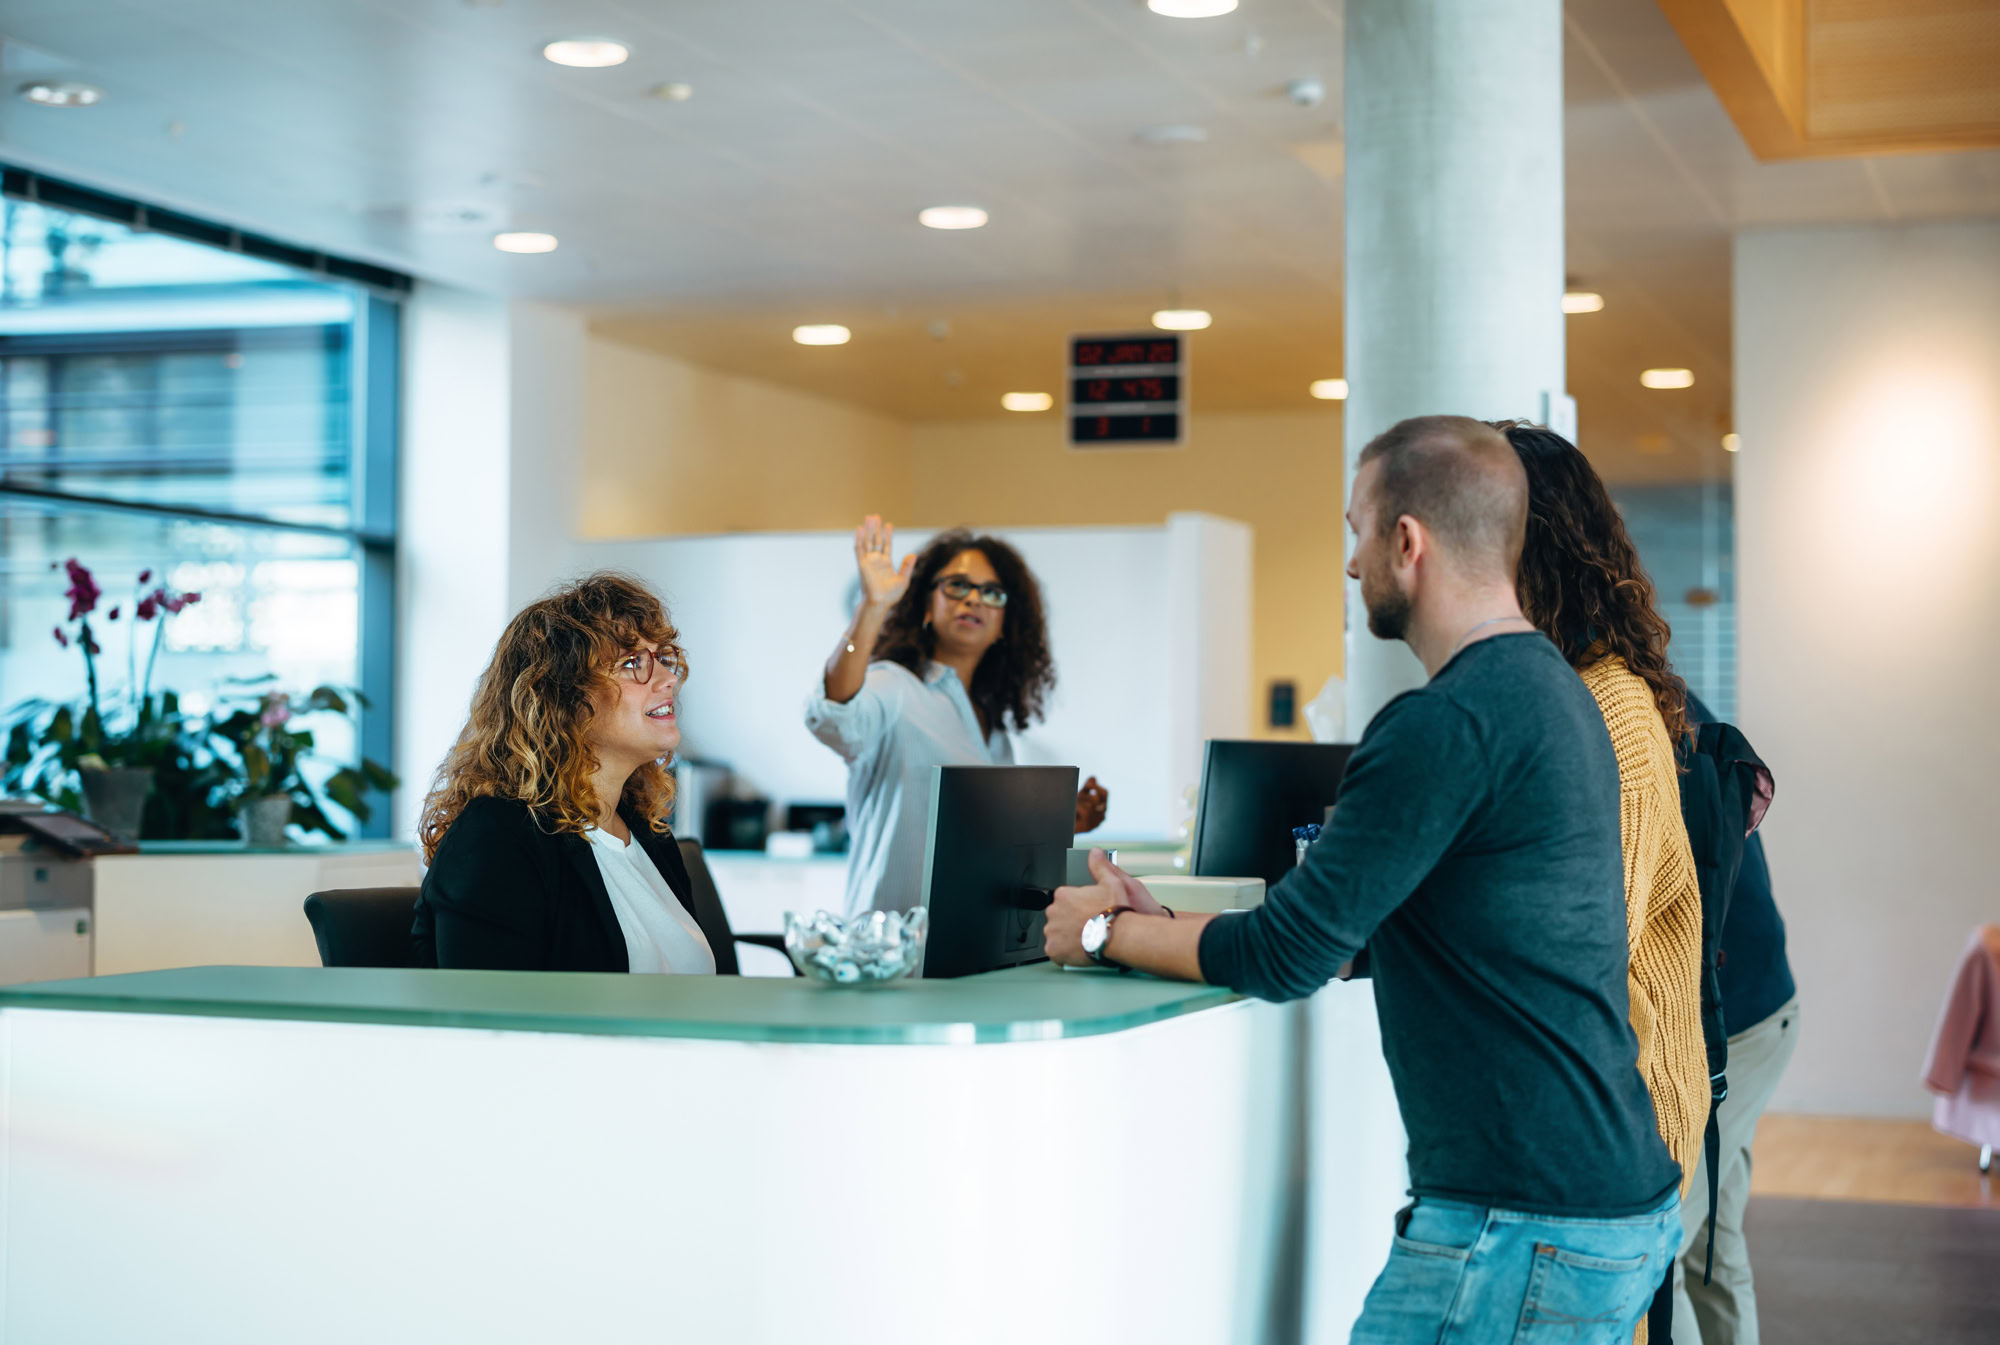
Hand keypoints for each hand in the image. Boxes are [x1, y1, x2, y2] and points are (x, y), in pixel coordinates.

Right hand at [855, 515, 914, 608]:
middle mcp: (876, 561)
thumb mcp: (903, 580)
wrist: (880, 603)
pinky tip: (860, 529)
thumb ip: (907, 566)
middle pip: (876, 540)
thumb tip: (913, 554)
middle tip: (875, 515)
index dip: (888, 535)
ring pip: (868, 541)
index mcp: (886, 564)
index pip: (886, 545)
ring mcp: (869, 561)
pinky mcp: (862, 564)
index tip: (889, 525)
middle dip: (876, 528)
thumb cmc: (891, 595)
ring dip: (868, 529)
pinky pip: (859, 549)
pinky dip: (859, 538)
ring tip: (869, 517)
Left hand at [1042, 848, 1161, 966]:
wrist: (1119, 935)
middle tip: (1087, 927)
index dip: (1077, 907)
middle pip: (1059, 917)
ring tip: (1085, 939)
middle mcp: (1054, 912)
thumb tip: (1095, 853)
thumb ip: (1099, 866)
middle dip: (1069, 921)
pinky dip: (1064, 952)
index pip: (1064, 901)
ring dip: (1066, 937)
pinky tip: (1078, 950)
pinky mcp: (1054, 950)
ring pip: (1056, 934)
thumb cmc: (1115, 911)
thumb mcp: (1111, 882)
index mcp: (1064, 896)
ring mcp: (1053, 932)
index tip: (1087, 913)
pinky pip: (1055, 951)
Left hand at [1074, 775, 1108, 834]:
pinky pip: (1085, 811)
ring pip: (1090, 804)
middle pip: (1097, 798)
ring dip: (1079, 803)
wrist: (1063, 828)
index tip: (1088, 784)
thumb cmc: (1073, 812)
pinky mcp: (1088, 828)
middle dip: (1084, 795)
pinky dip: (1078, 809)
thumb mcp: (1081, 796)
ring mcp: (1096, 823)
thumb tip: (1093, 778)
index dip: (1096, 787)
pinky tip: (1073, 813)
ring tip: (1072, 806)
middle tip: (1076, 797)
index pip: (1105, 793)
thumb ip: (1088, 787)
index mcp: (1102, 808)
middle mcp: (1101, 816)